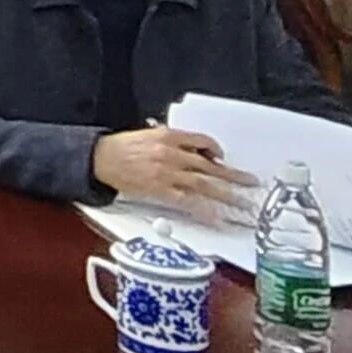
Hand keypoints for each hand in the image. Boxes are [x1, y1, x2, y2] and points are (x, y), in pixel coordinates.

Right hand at [91, 127, 256, 219]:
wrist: (100, 158)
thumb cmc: (122, 147)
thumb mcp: (149, 135)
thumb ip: (173, 142)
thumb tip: (194, 152)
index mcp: (170, 136)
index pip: (203, 141)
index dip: (217, 151)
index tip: (224, 159)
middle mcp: (172, 154)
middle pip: (211, 166)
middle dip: (234, 176)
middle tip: (251, 183)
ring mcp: (168, 174)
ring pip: (205, 184)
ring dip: (227, 195)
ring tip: (242, 202)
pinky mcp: (161, 190)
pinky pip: (188, 202)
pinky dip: (204, 210)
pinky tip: (216, 217)